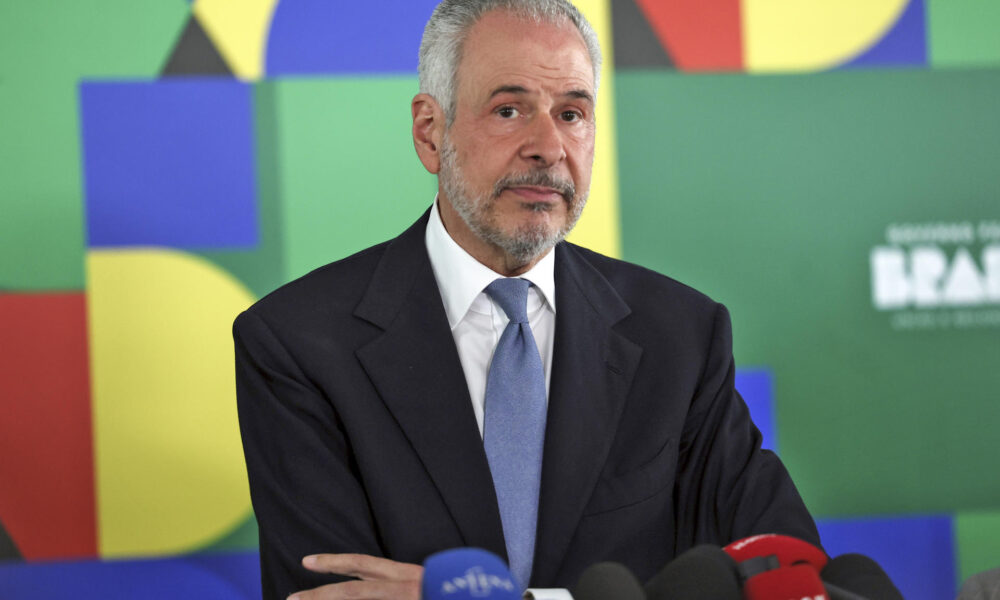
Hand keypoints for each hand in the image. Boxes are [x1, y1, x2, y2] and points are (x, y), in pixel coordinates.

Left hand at [287, 553, 423, 599]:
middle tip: (291, 599)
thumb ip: (408, 580)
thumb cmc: (467, 595)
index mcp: (407, 575)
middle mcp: (401, 588)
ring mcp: (403, 599)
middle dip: (319, 595)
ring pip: (357, 597)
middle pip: (352, 591)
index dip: (333, 562)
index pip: (362, 564)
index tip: (306, 562)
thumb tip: (376, 580)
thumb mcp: (433, 580)